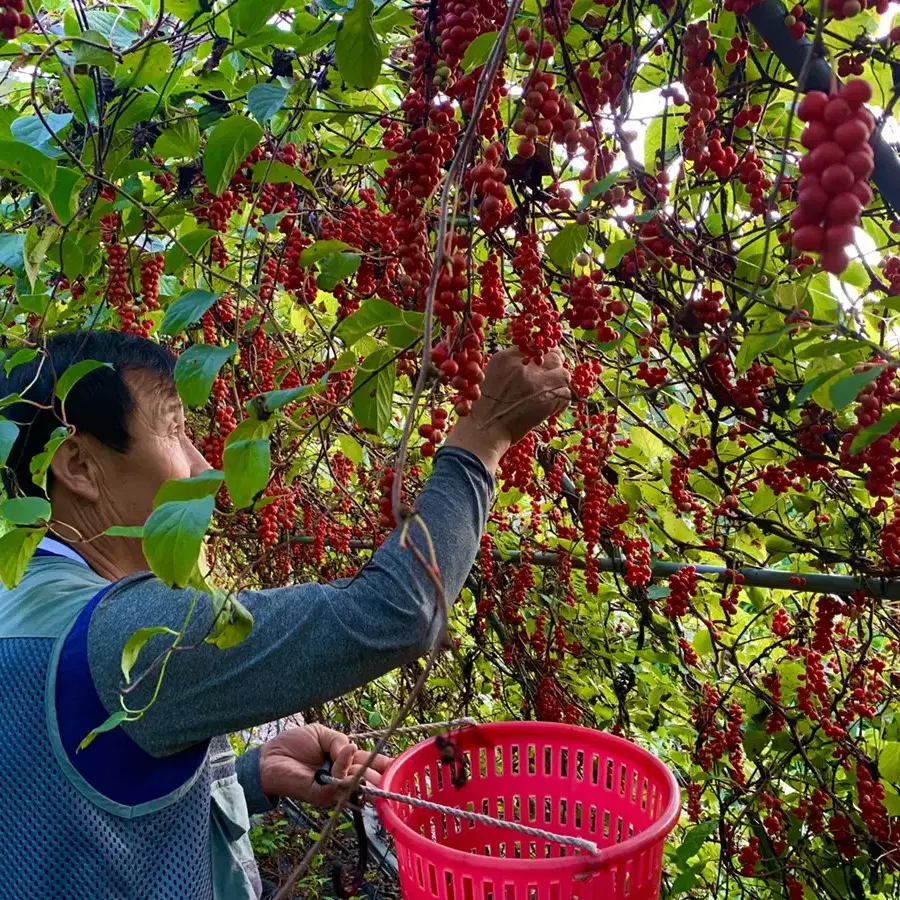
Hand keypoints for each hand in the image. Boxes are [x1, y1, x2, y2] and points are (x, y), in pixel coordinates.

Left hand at [259, 724, 390, 806]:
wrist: (269, 757)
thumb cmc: (293, 744)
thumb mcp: (322, 734)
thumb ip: (339, 742)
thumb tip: (353, 749)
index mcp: (344, 760)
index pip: (368, 764)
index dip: (383, 764)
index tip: (397, 764)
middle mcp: (341, 776)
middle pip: (367, 779)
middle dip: (382, 777)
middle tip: (394, 774)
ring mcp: (332, 787)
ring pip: (357, 785)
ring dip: (368, 775)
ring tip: (381, 772)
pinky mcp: (321, 794)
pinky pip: (339, 785)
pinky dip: (344, 768)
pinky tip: (348, 753)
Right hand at [445, 348, 571, 471]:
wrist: (483, 430)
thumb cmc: (482, 407)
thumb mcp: (489, 376)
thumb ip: (509, 367)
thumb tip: (529, 364)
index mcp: (506, 358)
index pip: (535, 346)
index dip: (542, 354)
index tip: (543, 362)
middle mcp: (523, 366)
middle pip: (553, 355)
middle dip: (555, 365)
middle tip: (552, 375)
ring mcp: (537, 382)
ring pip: (563, 373)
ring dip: (560, 383)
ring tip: (553, 392)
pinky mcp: (548, 399)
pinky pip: (566, 393)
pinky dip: (562, 400)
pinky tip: (553, 406)